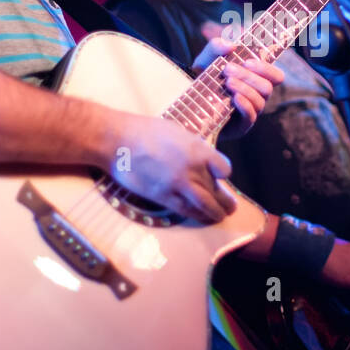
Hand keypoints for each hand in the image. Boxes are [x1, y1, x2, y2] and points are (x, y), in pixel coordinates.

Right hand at [108, 113, 236, 222]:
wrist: (118, 141)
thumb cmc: (145, 131)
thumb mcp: (178, 132)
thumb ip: (194, 147)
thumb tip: (203, 158)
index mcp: (197, 149)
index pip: (223, 168)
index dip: (224, 173)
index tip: (222, 176)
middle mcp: (192, 168)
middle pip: (216, 190)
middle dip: (226, 201)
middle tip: (231, 206)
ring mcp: (178, 184)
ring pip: (205, 204)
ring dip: (216, 212)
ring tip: (221, 216)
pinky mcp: (163, 197)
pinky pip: (186, 210)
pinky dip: (198, 216)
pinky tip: (203, 218)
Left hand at [192, 35, 284, 136]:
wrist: (187, 97)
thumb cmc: (203, 76)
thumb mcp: (208, 57)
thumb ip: (217, 46)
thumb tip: (231, 45)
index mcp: (256, 80)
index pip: (276, 77)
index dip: (267, 68)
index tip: (248, 61)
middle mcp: (256, 96)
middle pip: (268, 87)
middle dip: (249, 76)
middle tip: (228, 69)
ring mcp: (250, 112)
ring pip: (260, 100)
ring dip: (245, 88)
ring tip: (227, 82)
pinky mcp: (241, 126)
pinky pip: (251, 116)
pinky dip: (244, 104)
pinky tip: (234, 97)